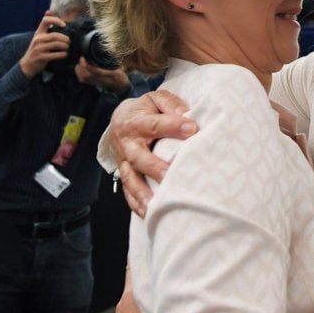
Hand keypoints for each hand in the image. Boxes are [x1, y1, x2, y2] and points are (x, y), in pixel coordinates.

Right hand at [19, 12, 69, 77]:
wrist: (28, 63)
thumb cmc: (38, 48)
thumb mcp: (40, 36)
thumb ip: (46, 26)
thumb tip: (48, 11)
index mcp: (38, 32)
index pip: (45, 21)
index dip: (56, 20)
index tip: (64, 25)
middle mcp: (38, 39)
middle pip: (55, 35)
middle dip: (65, 39)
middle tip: (69, 42)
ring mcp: (38, 48)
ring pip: (57, 44)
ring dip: (65, 46)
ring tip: (67, 48)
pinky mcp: (41, 57)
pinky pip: (56, 54)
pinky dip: (63, 54)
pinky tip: (65, 54)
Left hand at [74, 57, 129, 94]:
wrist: (121, 88)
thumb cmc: (121, 78)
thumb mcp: (120, 71)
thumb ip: (113, 66)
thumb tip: (107, 55)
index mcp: (108, 76)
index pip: (95, 72)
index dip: (87, 65)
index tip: (84, 58)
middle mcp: (101, 80)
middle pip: (87, 76)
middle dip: (81, 67)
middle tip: (81, 59)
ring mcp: (96, 83)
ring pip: (84, 79)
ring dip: (79, 71)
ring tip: (79, 63)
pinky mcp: (94, 84)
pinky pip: (84, 81)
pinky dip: (79, 75)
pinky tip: (79, 69)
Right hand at [111, 90, 195, 216]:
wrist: (120, 118)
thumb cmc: (146, 110)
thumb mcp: (156, 99)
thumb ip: (171, 104)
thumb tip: (187, 116)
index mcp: (136, 121)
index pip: (155, 124)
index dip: (173, 126)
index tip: (193, 129)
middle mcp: (127, 143)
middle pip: (138, 157)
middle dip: (153, 166)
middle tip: (168, 175)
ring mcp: (124, 161)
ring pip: (130, 178)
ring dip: (143, 192)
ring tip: (156, 204)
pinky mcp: (124, 173)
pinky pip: (127, 191)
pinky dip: (136, 203)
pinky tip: (148, 214)